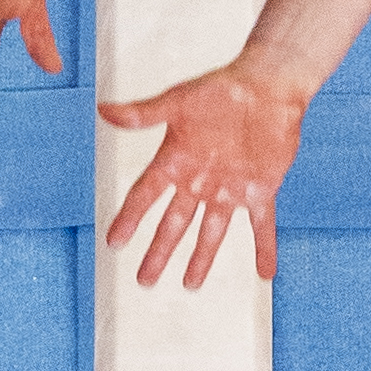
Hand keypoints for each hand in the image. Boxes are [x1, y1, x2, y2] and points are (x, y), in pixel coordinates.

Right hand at [99, 60, 307, 288]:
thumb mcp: (178, 101)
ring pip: (212, 232)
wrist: (267, 85)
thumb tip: (103, 110)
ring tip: (190, 285)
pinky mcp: (260, 190)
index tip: (113, 242)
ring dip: (201, 258)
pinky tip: (265, 273)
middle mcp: (199, 180)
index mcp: (176, 160)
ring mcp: (229, 189)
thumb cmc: (220, 89)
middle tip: (145, 280)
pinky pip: (262, 226)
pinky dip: (265, 249)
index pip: (145, 196)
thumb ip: (143, 113)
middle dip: (160, 252)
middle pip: (174, 224)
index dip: (129, 219)